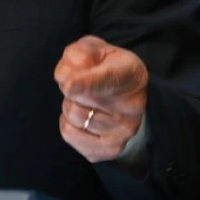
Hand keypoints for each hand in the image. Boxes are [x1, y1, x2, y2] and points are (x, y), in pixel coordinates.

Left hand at [53, 35, 147, 162]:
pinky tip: (83, 117)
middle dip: (71, 87)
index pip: (107, 79)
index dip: (86, 83)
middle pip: (80, 98)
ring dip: (70, 104)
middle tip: (80, 83)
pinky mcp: (111, 149)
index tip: (68, 86)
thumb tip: (66, 78)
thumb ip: (79, 54)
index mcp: (131, 74)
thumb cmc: (106, 68)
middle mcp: (133, 105)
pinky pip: (70, 135)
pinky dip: (68, 123)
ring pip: (73, 116)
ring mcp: (124, 131)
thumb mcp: (96, 50)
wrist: (128, 96)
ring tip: (84, 100)